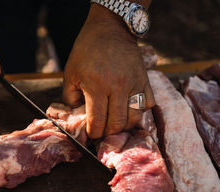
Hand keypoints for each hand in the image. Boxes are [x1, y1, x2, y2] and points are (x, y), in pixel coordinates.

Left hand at [63, 4, 154, 138]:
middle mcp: (118, 87)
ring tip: (116, 123)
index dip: (94, 133)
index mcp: (97, 86)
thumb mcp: (70, 73)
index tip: (91, 134)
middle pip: (117, 123)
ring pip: (135, 117)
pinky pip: (148, 104)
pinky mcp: (145, 80)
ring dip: (125, 125)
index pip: (98, 121)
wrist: (110, 29)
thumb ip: (70, 97)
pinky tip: (130, 109)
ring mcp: (134, 84)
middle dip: (108, 133)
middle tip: (103, 131)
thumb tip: (77, 116)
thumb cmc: (86, 51)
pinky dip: (140, 111)